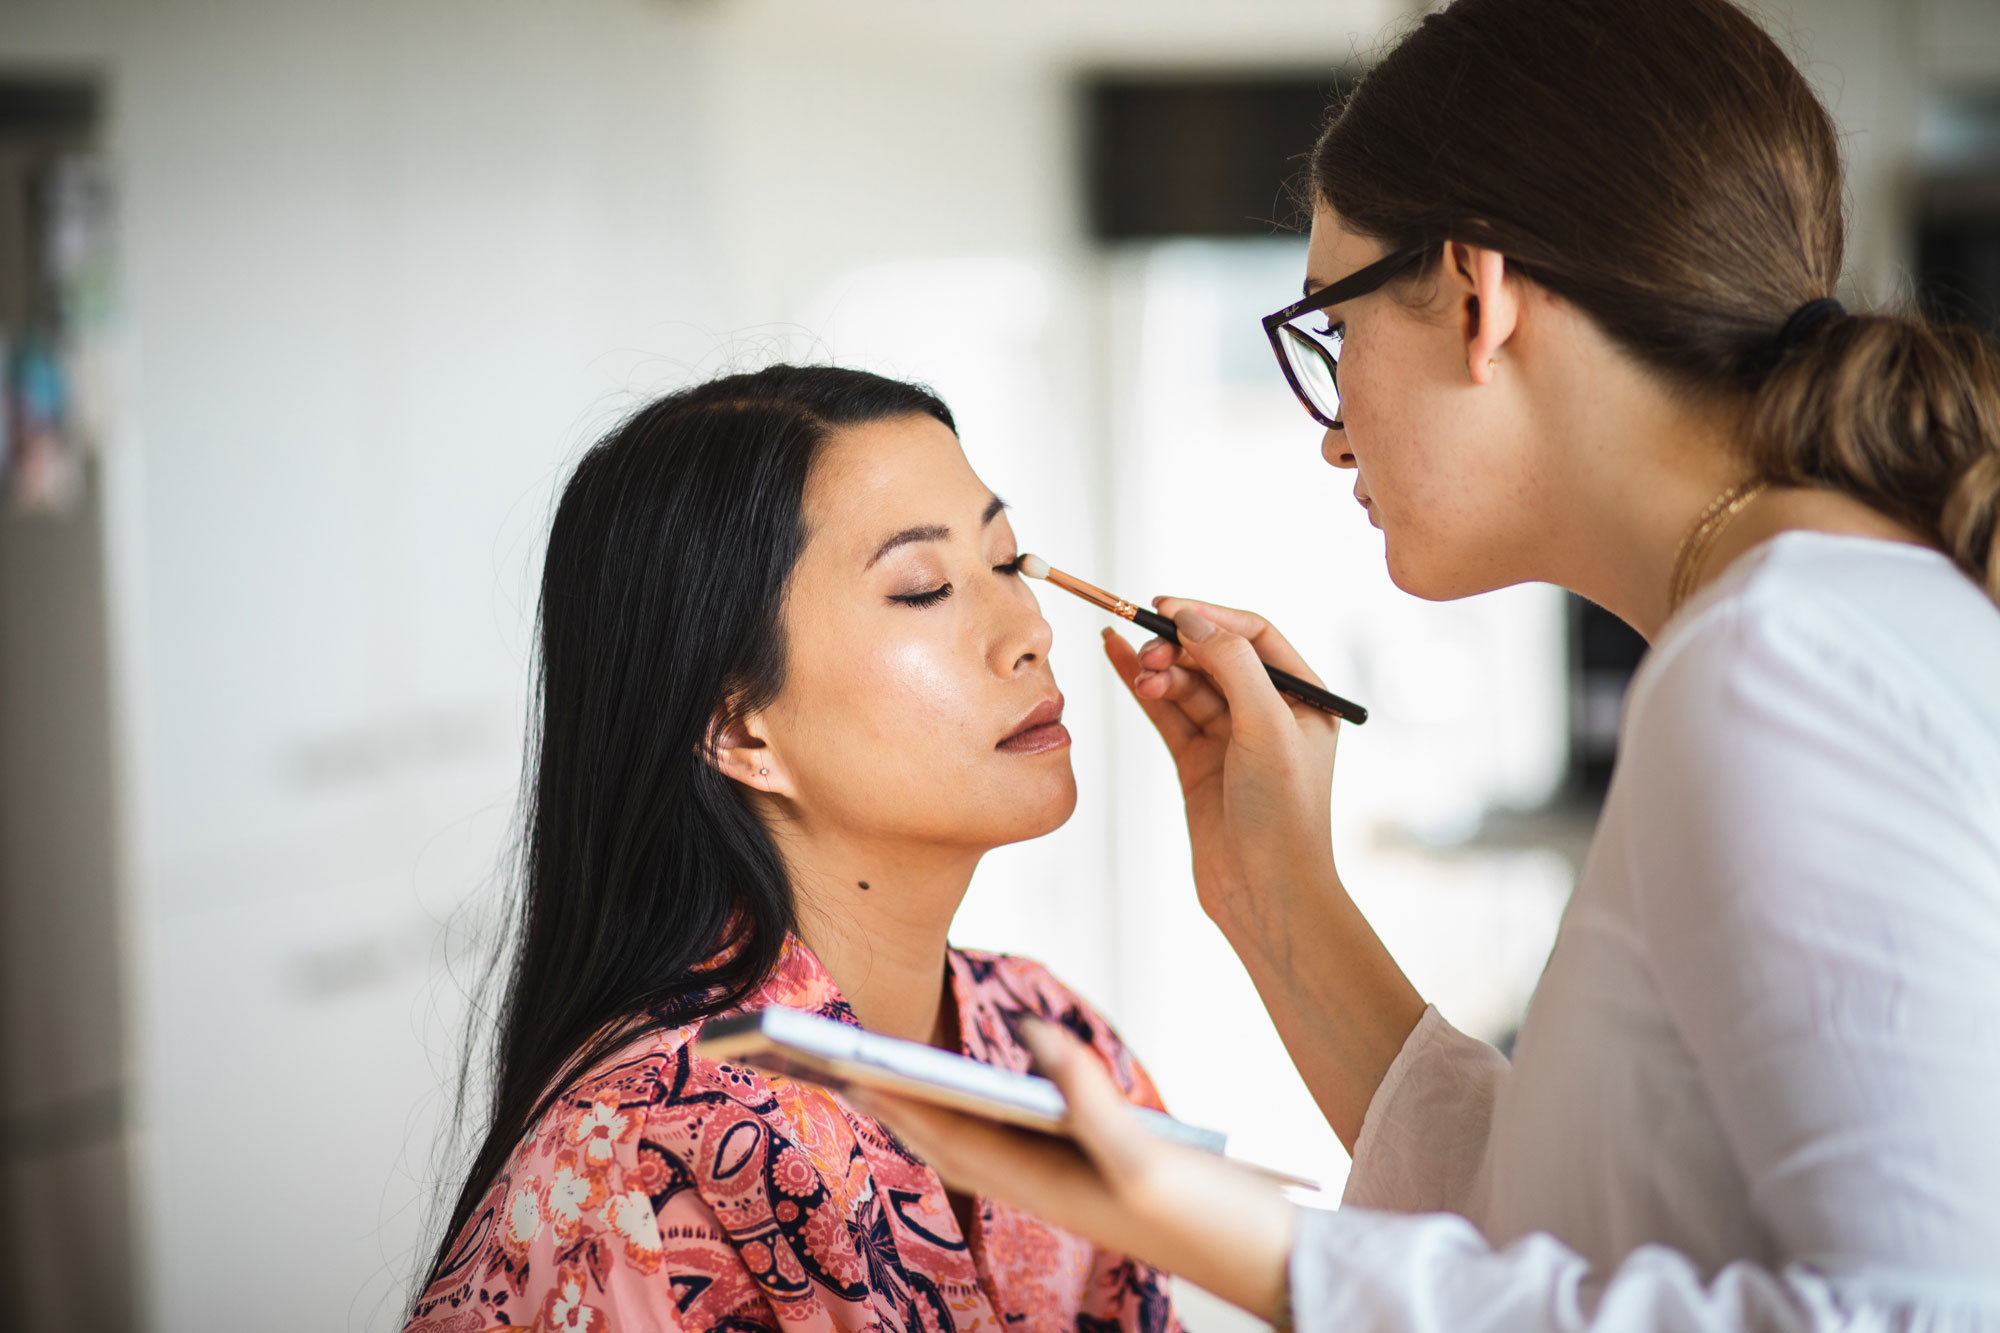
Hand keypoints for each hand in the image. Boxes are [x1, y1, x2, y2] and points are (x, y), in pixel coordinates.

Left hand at [851, 1018, 1295, 1323]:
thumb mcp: (1148, 1157)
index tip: (841, 1061)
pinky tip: (976, 1094)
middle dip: (890, 1101)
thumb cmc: (1213, 1216)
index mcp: (1046, 1187)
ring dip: (925, 1109)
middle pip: (947, 1140)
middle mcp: (1046, 1188)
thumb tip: (1028, 1032)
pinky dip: (978, 1112)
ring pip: (975, 1143)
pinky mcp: (1095, 1178)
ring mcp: (1068, 1186)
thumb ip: (1087, 1095)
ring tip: (879, 1073)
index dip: (892, 1096)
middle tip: (832, 1063)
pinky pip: (1015, 1141)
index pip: (947, 1135)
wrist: (1275, 1262)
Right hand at [1103, 601, 1341, 945]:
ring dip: (1160, 669)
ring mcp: (1230, 737)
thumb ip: (1233, 665)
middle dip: (1179, 646)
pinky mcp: (1197, 762)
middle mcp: (1269, 712)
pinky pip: (1166, 711)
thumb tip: (1193, 618)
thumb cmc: (1284, 813)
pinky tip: (1116, 657)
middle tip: (1150, 650)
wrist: (1264, 892)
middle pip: (1215, 655)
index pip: (1254, 635)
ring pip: (1187, 683)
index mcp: (1305, 698)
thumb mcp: (1267, 727)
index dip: (1211, 616)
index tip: (1167, 606)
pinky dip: (1142, 686)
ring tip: (1142, 671)